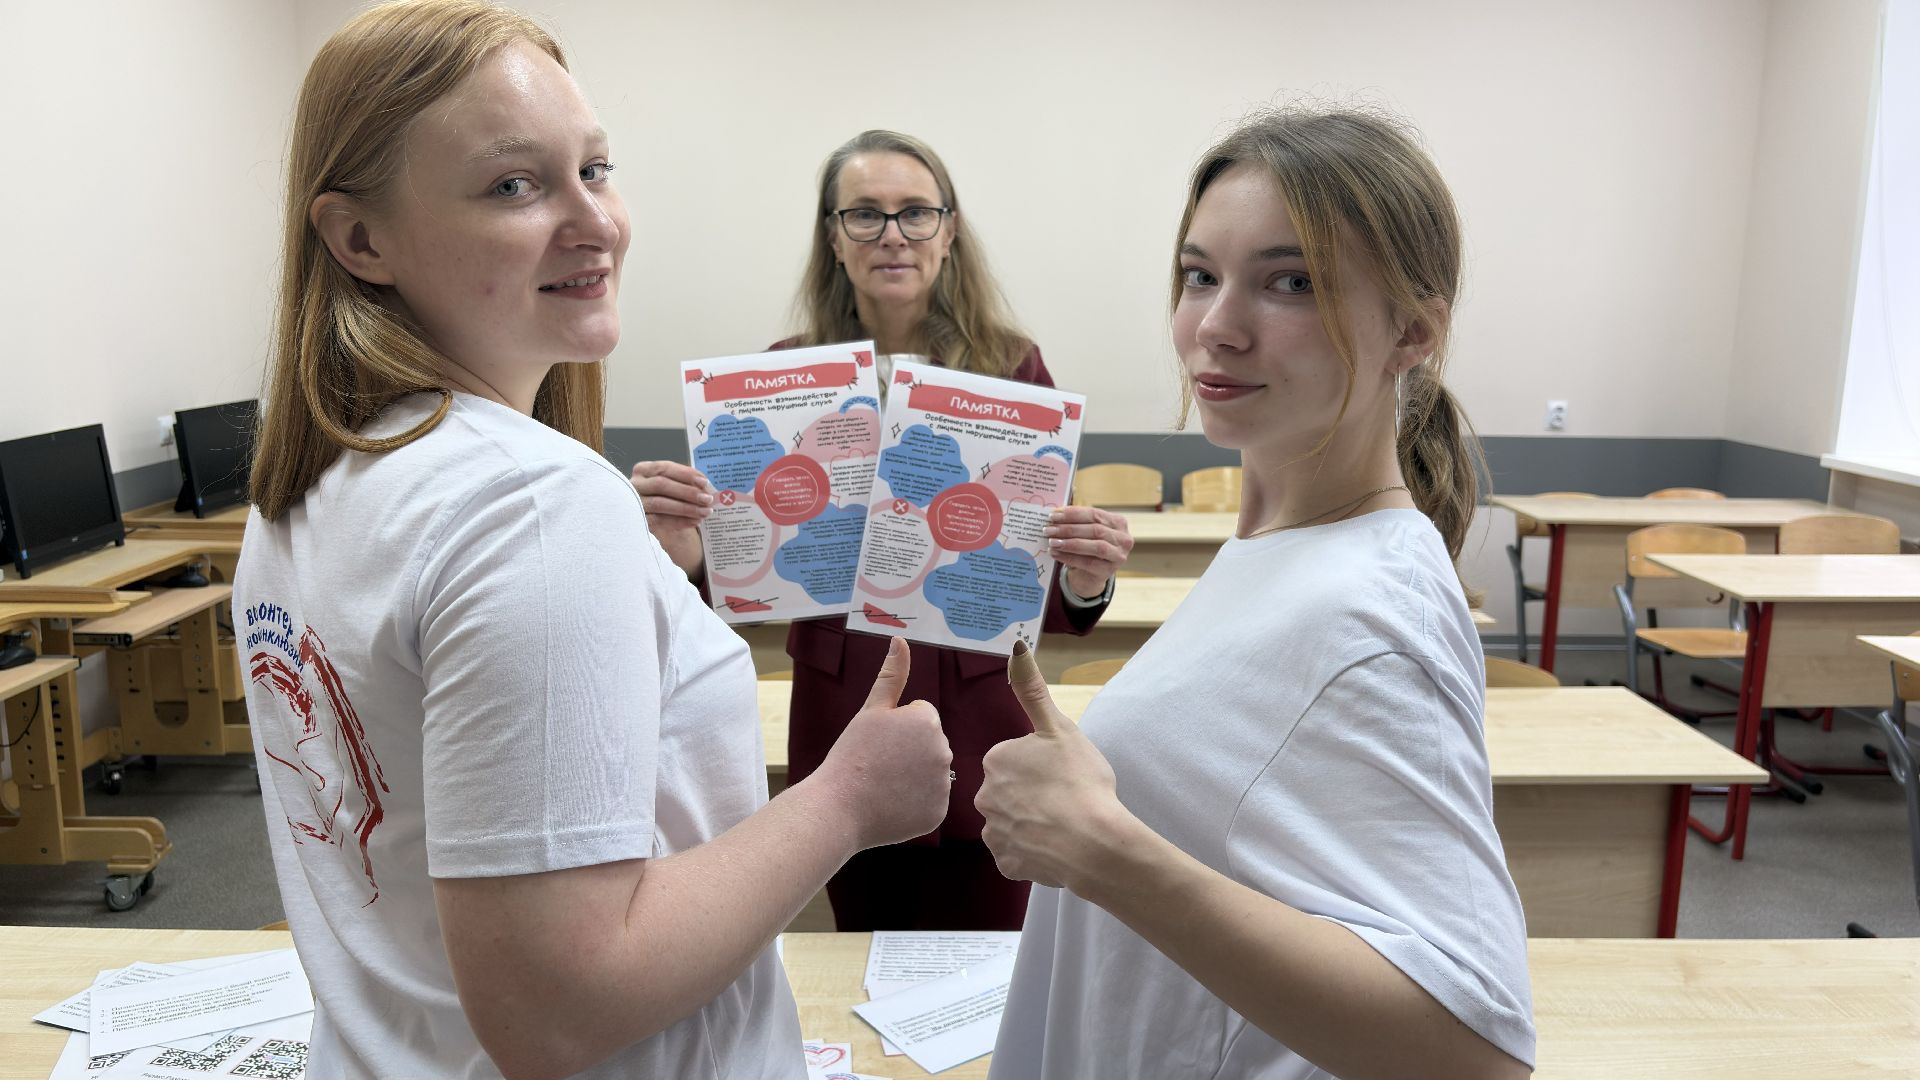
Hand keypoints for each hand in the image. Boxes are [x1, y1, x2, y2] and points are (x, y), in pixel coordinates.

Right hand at [629, 461, 710, 575]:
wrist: (658, 519)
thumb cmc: (668, 497)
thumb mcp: (674, 485)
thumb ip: (686, 482)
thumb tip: (705, 486)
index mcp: (644, 470)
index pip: (664, 468)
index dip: (685, 474)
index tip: (704, 482)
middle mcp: (635, 484)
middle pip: (661, 484)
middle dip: (687, 492)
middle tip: (707, 499)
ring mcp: (635, 503)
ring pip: (660, 504)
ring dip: (685, 508)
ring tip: (705, 512)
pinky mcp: (639, 521)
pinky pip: (659, 521)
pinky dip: (679, 521)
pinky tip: (695, 522)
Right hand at [813, 637, 952, 850]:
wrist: (840, 808)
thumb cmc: (852, 755)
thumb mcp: (870, 710)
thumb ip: (892, 675)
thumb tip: (900, 639)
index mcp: (928, 721)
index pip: (920, 716)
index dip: (896, 728)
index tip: (878, 743)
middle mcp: (944, 750)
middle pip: (928, 744)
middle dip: (908, 751)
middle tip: (879, 764)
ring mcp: (944, 785)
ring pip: (930, 772)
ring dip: (912, 776)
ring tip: (883, 785)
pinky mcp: (939, 812)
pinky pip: (930, 800)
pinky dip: (914, 803)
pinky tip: (891, 804)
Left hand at [976, 642, 1131, 891]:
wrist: (1092, 843)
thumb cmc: (1079, 781)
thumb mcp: (1060, 727)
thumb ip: (1032, 690)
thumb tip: (1015, 646)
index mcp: (997, 761)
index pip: (1012, 759)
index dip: (1038, 766)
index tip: (1059, 773)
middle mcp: (985, 796)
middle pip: (1008, 791)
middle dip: (1029, 794)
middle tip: (1062, 798)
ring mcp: (994, 833)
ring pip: (1011, 822)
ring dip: (1030, 823)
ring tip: (1062, 824)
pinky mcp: (1006, 864)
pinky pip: (1016, 854)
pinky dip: (1033, 851)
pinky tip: (1055, 846)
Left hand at [1045, 506, 1132, 599]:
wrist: (1090, 574)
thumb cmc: (1087, 547)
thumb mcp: (1085, 532)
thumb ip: (1076, 522)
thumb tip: (1055, 514)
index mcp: (1118, 522)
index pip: (1095, 514)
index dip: (1073, 514)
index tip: (1053, 515)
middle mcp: (1123, 538)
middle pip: (1095, 530)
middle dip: (1069, 529)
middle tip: (1048, 529)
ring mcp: (1119, 556)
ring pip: (1096, 547)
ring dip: (1070, 543)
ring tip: (1051, 542)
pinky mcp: (1109, 571)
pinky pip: (1088, 563)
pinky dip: (1069, 557)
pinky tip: (1055, 553)